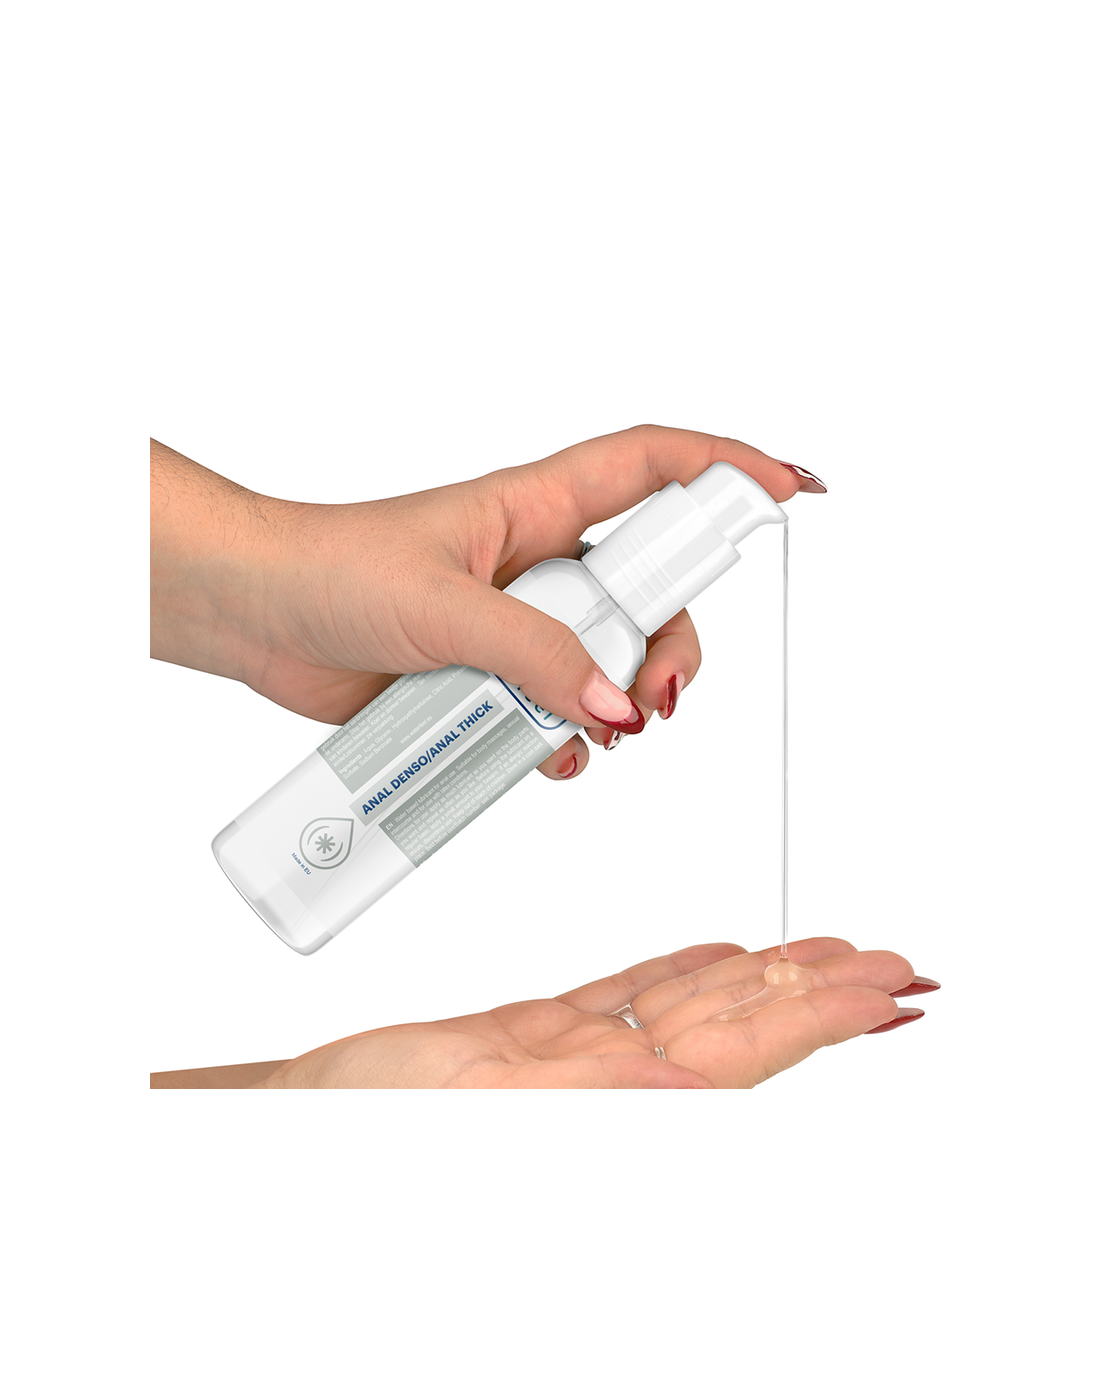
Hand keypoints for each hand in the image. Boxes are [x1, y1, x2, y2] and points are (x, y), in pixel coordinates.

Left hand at [151, 426, 825, 779]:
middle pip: (651, 594)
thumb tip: (609, 701)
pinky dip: (566, 743)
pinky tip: (550, 757)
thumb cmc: (330, 571)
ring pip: (611, 662)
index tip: (792, 490)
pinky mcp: (489, 683)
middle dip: (673, 643)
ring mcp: (519, 627)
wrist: (255, 619)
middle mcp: (540, 564)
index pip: (653, 467)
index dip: (727, 467)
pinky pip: (558, 715)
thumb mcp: (441, 605)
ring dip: (618, 703)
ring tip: (595, 733)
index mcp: (537, 508)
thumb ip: (532, 653)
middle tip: (656, 694)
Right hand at [255, 939, 935, 1088]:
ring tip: (829, 950)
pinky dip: (679, 969)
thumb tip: (689, 1088)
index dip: (816, 1022)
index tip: (885, 997)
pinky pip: (625, 993)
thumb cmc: (369, 1120)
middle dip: (815, 991)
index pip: (738, 1057)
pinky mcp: (534, 1034)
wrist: (305, 1114)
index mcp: (606, 1106)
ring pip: (689, 1003)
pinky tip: (719, 956)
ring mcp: (572, 1056)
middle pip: (732, 1026)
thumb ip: (595, 1093)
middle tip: (891, 963)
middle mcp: (605, 1085)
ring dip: (763, 975)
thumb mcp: (481, 1104)